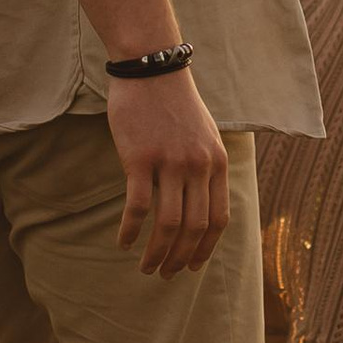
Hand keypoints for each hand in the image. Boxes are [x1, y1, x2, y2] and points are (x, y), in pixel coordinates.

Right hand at [105, 65, 231, 273]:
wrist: (151, 68)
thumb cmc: (174, 103)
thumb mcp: (204, 135)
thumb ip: (206, 167)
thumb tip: (201, 204)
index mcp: (217, 163)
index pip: (218, 219)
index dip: (205, 248)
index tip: (192, 266)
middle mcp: (198, 166)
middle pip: (193, 227)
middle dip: (180, 258)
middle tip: (165, 274)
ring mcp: (170, 162)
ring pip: (167, 224)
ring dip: (156, 253)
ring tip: (146, 267)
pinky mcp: (140, 158)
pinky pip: (138, 206)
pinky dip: (131, 230)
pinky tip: (123, 242)